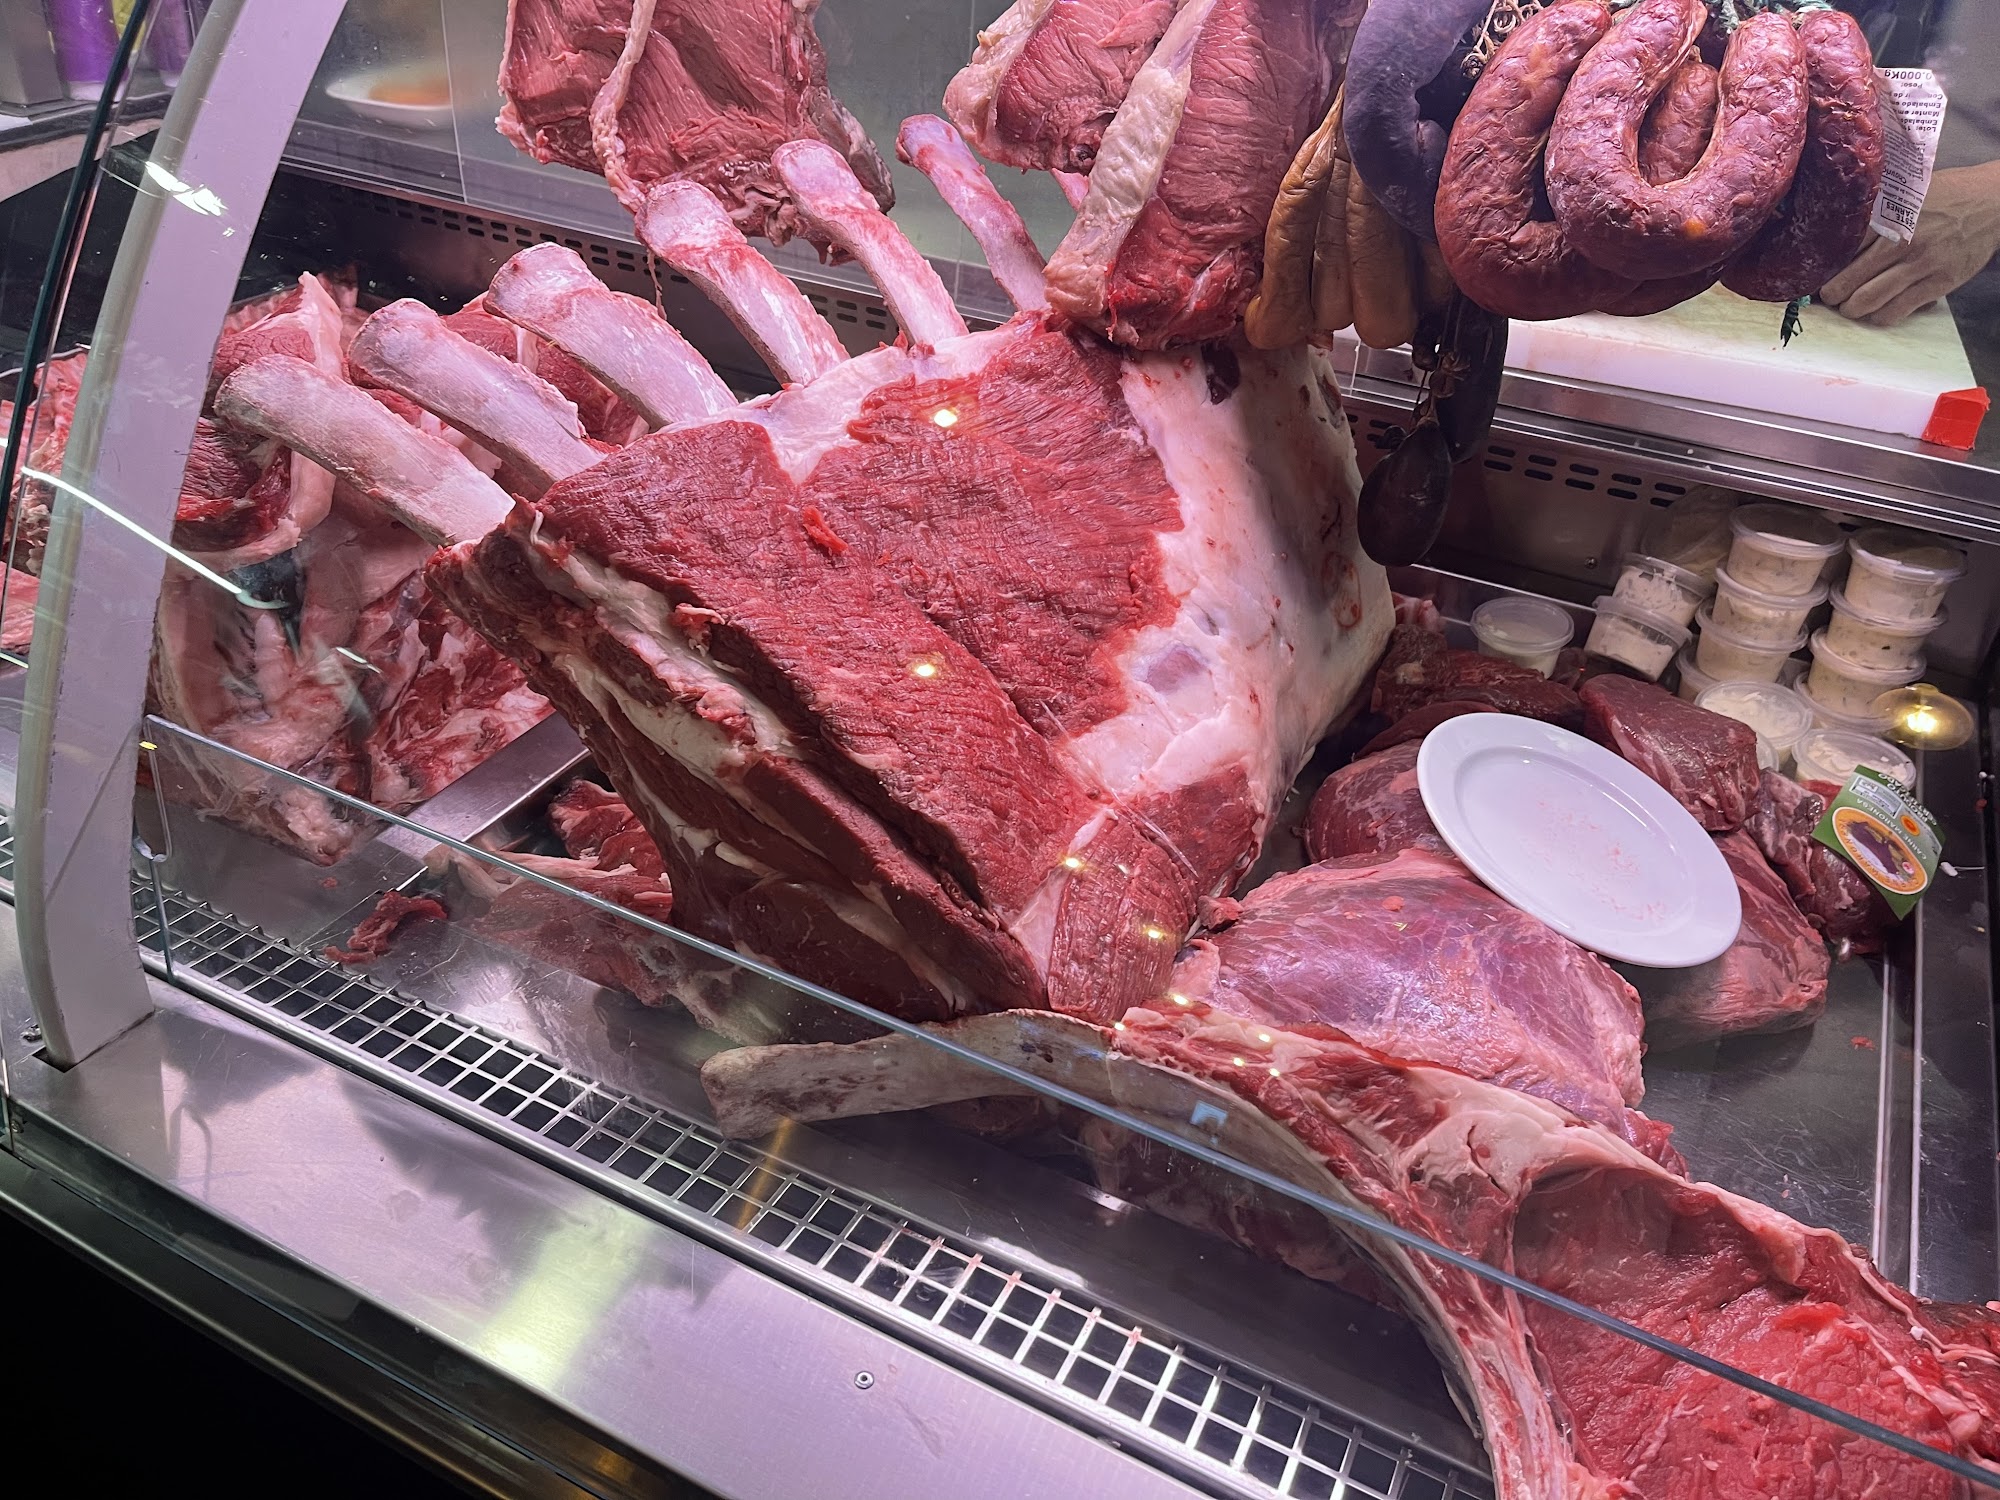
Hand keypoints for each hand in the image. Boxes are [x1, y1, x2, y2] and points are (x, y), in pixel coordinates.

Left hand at [1820, 162, 1999, 326]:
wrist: (1992, 200)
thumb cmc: (1945, 195)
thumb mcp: (1906, 193)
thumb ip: (1874, 212)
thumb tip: (1834, 233)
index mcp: (1888, 216)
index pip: (1840, 248)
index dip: (1821, 266)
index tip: (1811, 274)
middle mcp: (1901, 241)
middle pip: (1847, 280)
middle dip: (1831, 295)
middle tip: (1828, 296)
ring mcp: (1920, 264)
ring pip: (1868, 301)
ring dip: (1851, 309)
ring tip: (1849, 305)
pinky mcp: (1938, 283)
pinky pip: (1897, 311)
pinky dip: (1880, 316)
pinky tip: (1877, 310)